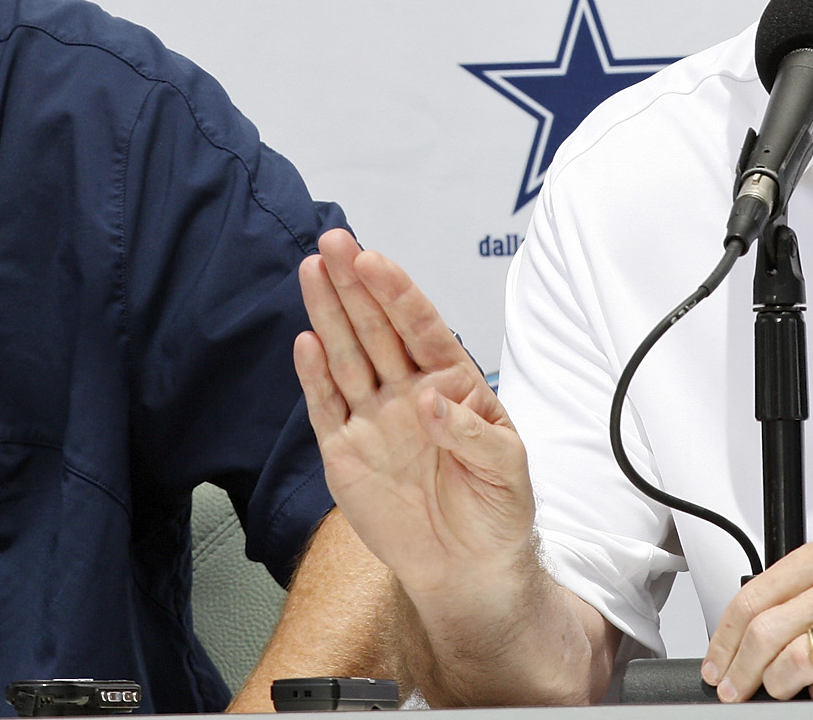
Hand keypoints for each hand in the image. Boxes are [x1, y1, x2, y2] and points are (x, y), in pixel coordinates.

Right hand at [292, 230, 535, 601]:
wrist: (469, 570)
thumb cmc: (498, 510)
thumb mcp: (506, 467)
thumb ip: (470, 431)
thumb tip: (429, 399)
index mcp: (452, 384)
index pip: (421, 327)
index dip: (397, 294)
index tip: (375, 261)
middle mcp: (407, 392)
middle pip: (376, 329)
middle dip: (354, 284)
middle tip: (333, 241)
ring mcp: (374, 419)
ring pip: (346, 356)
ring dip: (328, 313)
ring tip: (312, 269)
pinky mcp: (346, 452)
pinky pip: (327, 407)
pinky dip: (314, 376)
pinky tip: (306, 341)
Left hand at [701, 539, 812, 700]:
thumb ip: (785, 602)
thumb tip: (732, 646)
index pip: (753, 597)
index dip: (725, 639)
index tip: (715, 665)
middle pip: (768, 631)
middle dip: (742, 670)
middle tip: (733, 690)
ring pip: (797, 661)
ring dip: (779, 684)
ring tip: (781, 687)